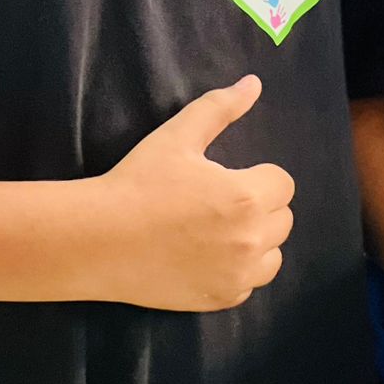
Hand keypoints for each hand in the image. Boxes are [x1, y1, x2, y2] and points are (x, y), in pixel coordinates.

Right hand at [94, 75, 294, 312]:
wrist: (100, 240)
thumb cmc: (140, 182)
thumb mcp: (179, 136)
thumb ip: (221, 107)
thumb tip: (253, 83)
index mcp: (246, 197)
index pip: (283, 183)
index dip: (259, 175)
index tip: (228, 177)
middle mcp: (250, 241)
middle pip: (283, 219)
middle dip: (260, 205)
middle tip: (220, 199)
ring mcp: (236, 276)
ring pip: (272, 255)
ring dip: (256, 240)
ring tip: (220, 228)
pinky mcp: (219, 299)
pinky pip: (249, 284)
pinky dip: (238, 270)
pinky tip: (208, 255)